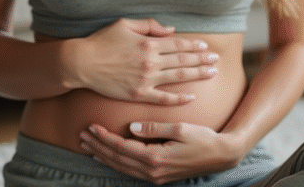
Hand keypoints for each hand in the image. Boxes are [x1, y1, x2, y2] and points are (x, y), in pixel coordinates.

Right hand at [70, 18, 218, 104]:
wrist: (82, 63)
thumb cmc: (101, 41)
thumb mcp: (124, 24)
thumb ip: (149, 25)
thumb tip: (171, 30)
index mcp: (148, 43)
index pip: (178, 43)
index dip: (194, 45)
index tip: (206, 47)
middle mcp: (151, 61)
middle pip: (183, 59)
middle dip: (202, 59)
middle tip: (217, 60)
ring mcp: (146, 79)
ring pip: (178, 76)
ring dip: (197, 74)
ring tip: (211, 73)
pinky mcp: (138, 94)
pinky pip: (163, 98)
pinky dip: (178, 98)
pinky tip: (191, 97)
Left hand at [79, 121, 242, 184]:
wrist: (221, 156)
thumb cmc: (203, 138)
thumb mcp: (181, 128)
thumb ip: (154, 128)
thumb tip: (131, 128)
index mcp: (156, 157)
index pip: (122, 148)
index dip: (105, 138)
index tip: (91, 127)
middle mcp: (153, 170)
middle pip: (118, 159)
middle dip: (98, 147)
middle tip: (82, 136)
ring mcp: (156, 176)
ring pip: (122, 167)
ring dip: (104, 156)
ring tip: (89, 147)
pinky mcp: (159, 176)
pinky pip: (131, 171)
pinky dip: (117, 163)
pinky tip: (109, 157)